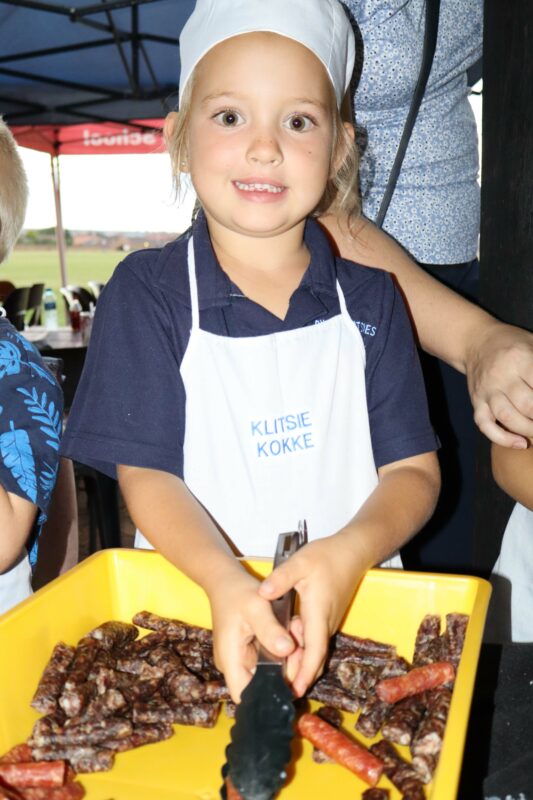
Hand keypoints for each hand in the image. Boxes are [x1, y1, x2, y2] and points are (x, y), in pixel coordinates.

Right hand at [208, 567, 296, 702]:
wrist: (225, 580)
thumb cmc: (238, 592)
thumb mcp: (256, 607)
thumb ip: (271, 629)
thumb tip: (288, 650)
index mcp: (231, 659)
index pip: (246, 695)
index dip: (268, 697)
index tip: (293, 682)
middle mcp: (234, 665)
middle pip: (262, 685)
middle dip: (285, 673)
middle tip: (301, 648)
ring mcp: (241, 659)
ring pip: (268, 673)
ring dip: (286, 660)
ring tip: (298, 637)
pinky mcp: (249, 652)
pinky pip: (269, 661)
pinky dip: (282, 652)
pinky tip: (292, 634)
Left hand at [258, 535, 363, 697]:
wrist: (353, 551)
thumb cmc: (327, 556)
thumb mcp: (300, 563)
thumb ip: (281, 579)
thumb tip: (263, 594)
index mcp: (318, 614)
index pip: (314, 652)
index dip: (304, 673)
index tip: (295, 690)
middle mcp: (325, 623)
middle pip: (314, 657)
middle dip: (299, 675)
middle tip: (279, 689)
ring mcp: (328, 621)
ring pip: (314, 649)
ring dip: (300, 661)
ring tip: (278, 673)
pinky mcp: (326, 616)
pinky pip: (315, 639)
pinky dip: (303, 649)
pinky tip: (286, 647)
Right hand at [466, 322, 532, 446]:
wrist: (476, 341)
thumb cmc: (513, 344)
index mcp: (519, 358)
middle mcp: (501, 376)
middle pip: (527, 405)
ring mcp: (486, 391)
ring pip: (507, 416)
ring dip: (529, 429)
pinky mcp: (477, 402)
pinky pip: (485, 425)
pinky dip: (502, 438)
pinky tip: (521, 443)